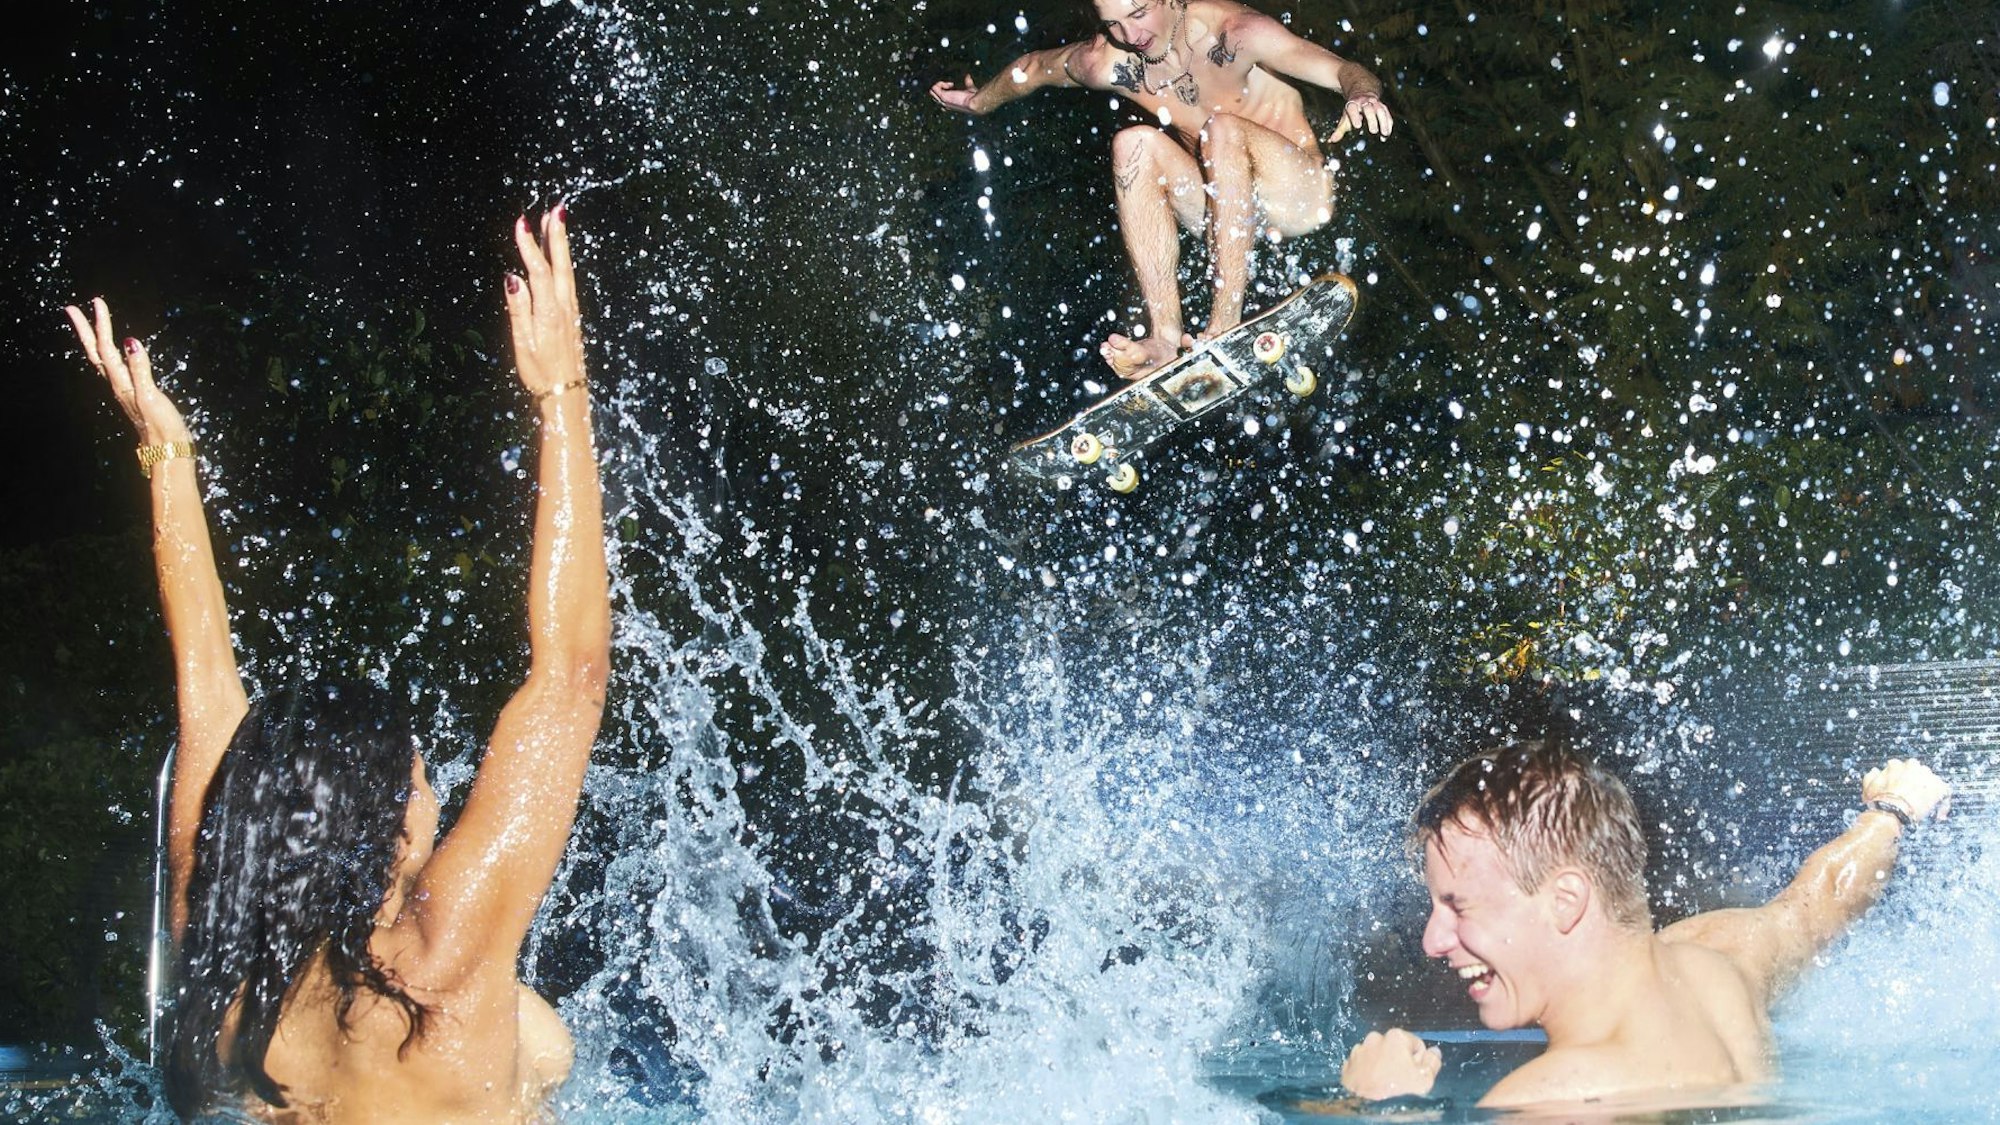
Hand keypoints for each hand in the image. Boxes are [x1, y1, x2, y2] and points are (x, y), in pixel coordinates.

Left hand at [64, 298, 191, 446]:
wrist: (166, 447)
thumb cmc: (160, 424)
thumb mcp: (150, 395)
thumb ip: (140, 369)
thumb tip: (130, 342)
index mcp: (120, 382)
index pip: (105, 348)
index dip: (101, 325)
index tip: (97, 303)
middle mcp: (117, 383)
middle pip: (95, 352)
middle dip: (85, 330)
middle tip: (73, 309)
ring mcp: (123, 388)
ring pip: (102, 359)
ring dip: (93, 340)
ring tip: (88, 325)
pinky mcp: (132, 392)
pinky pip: (114, 367)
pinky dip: (109, 353)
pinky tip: (114, 351)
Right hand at [505, 206, 585, 396]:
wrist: (566, 393)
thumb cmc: (540, 372)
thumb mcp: (523, 344)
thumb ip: (518, 310)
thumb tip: (512, 279)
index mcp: (549, 312)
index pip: (539, 271)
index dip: (530, 246)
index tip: (522, 223)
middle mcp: (564, 308)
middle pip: (561, 265)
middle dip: (556, 236)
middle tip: (554, 210)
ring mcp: (571, 311)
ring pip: (567, 272)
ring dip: (561, 246)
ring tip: (555, 222)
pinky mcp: (573, 317)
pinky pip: (569, 283)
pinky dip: (564, 263)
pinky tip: (559, 256)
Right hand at [930, 76, 980, 113]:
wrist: (974, 102)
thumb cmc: (973, 97)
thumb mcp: (969, 88)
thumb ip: (967, 82)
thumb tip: (968, 76)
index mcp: (949, 102)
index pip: (938, 97)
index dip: (941, 88)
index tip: (951, 85)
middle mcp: (945, 103)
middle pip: (933, 93)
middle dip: (939, 85)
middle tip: (949, 84)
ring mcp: (943, 101)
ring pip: (932, 90)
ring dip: (938, 84)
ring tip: (948, 84)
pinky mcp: (943, 97)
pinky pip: (934, 88)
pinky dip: (940, 83)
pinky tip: (949, 85)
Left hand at [1330, 92, 1392, 142]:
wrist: (1363, 93)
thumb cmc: (1353, 109)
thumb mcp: (1345, 116)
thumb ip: (1340, 129)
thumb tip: (1332, 140)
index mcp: (1353, 103)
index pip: (1353, 108)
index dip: (1355, 116)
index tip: (1357, 126)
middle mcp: (1364, 101)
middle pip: (1368, 109)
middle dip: (1371, 119)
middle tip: (1373, 131)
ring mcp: (1375, 103)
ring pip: (1380, 110)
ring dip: (1383, 122)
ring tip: (1384, 133)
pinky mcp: (1382, 106)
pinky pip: (1387, 113)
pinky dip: (1388, 123)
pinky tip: (1387, 133)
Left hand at [1340, 1028, 1440, 1099]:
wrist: (1369, 1109)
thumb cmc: (1400, 1093)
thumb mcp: (1426, 1079)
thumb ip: (1433, 1061)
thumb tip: (1434, 1051)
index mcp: (1396, 1037)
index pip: (1415, 1045)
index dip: (1417, 1061)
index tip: (1413, 1073)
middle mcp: (1374, 1038)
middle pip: (1394, 1048)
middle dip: (1397, 1061)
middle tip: (1399, 1081)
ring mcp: (1358, 1052)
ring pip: (1376, 1056)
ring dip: (1381, 1066)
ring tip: (1384, 1085)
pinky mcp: (1347, 1065)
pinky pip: (1361, 1066)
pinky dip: (1366, 1073)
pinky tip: (1371, 1086)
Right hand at [1863, 758, 1949, 822]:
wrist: (1892, 810)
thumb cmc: (1879, 800)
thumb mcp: (1868, 787)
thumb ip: (1871, 776)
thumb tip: (1875, 770)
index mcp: (1896, 765)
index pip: (1901, 767)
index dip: (1901, 778)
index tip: (1899, 788)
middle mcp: (1913, 766)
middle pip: (1919, 771)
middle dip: (1917, 782)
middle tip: (1914, 797)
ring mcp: (1927, 775)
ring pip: (1932, 780)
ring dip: (1930, 792)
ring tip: (1927, 808)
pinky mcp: (1938, 787)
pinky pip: (1945, 793)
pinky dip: (1943, 804)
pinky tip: (1938, 815)